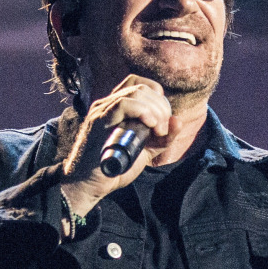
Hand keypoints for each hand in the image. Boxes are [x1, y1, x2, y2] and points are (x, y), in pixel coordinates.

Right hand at [61, 75, 181, 213]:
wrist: (89, 185)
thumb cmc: (114, 169)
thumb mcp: (146, 152)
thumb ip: (162, 138)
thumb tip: (178, 121)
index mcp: (116, 107)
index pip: (138, 83)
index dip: (156, 94)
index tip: (163, 117)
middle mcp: (107, 104)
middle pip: (141, 88)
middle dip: (161, 107)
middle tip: (163, 131)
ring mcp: (101, 111)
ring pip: (135, 93)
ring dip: (155, 111)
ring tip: (158, 132)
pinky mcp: (98, 121)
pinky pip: (123, 104)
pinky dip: (142, 111)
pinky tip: (150, 126)